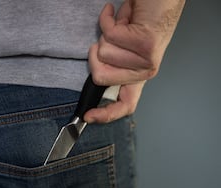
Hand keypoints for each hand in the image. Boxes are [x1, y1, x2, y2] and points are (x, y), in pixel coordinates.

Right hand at [84, 0, 184, 122]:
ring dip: (108, 33)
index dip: (104, 115)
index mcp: (137, 76)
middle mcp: (144, 72)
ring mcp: (146, 61)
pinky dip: (109, 20)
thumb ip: (111, 66)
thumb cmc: (141, 22)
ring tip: (123, 25)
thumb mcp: (122, 50)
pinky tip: (123, 15)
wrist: (161, 0)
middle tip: (109, 39)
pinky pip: (110, 35)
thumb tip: (97, 79)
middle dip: (96, 54)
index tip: (87, 116)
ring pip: (103, 52)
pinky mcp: (146, 45)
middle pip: (100, 77)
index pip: (125, 105)